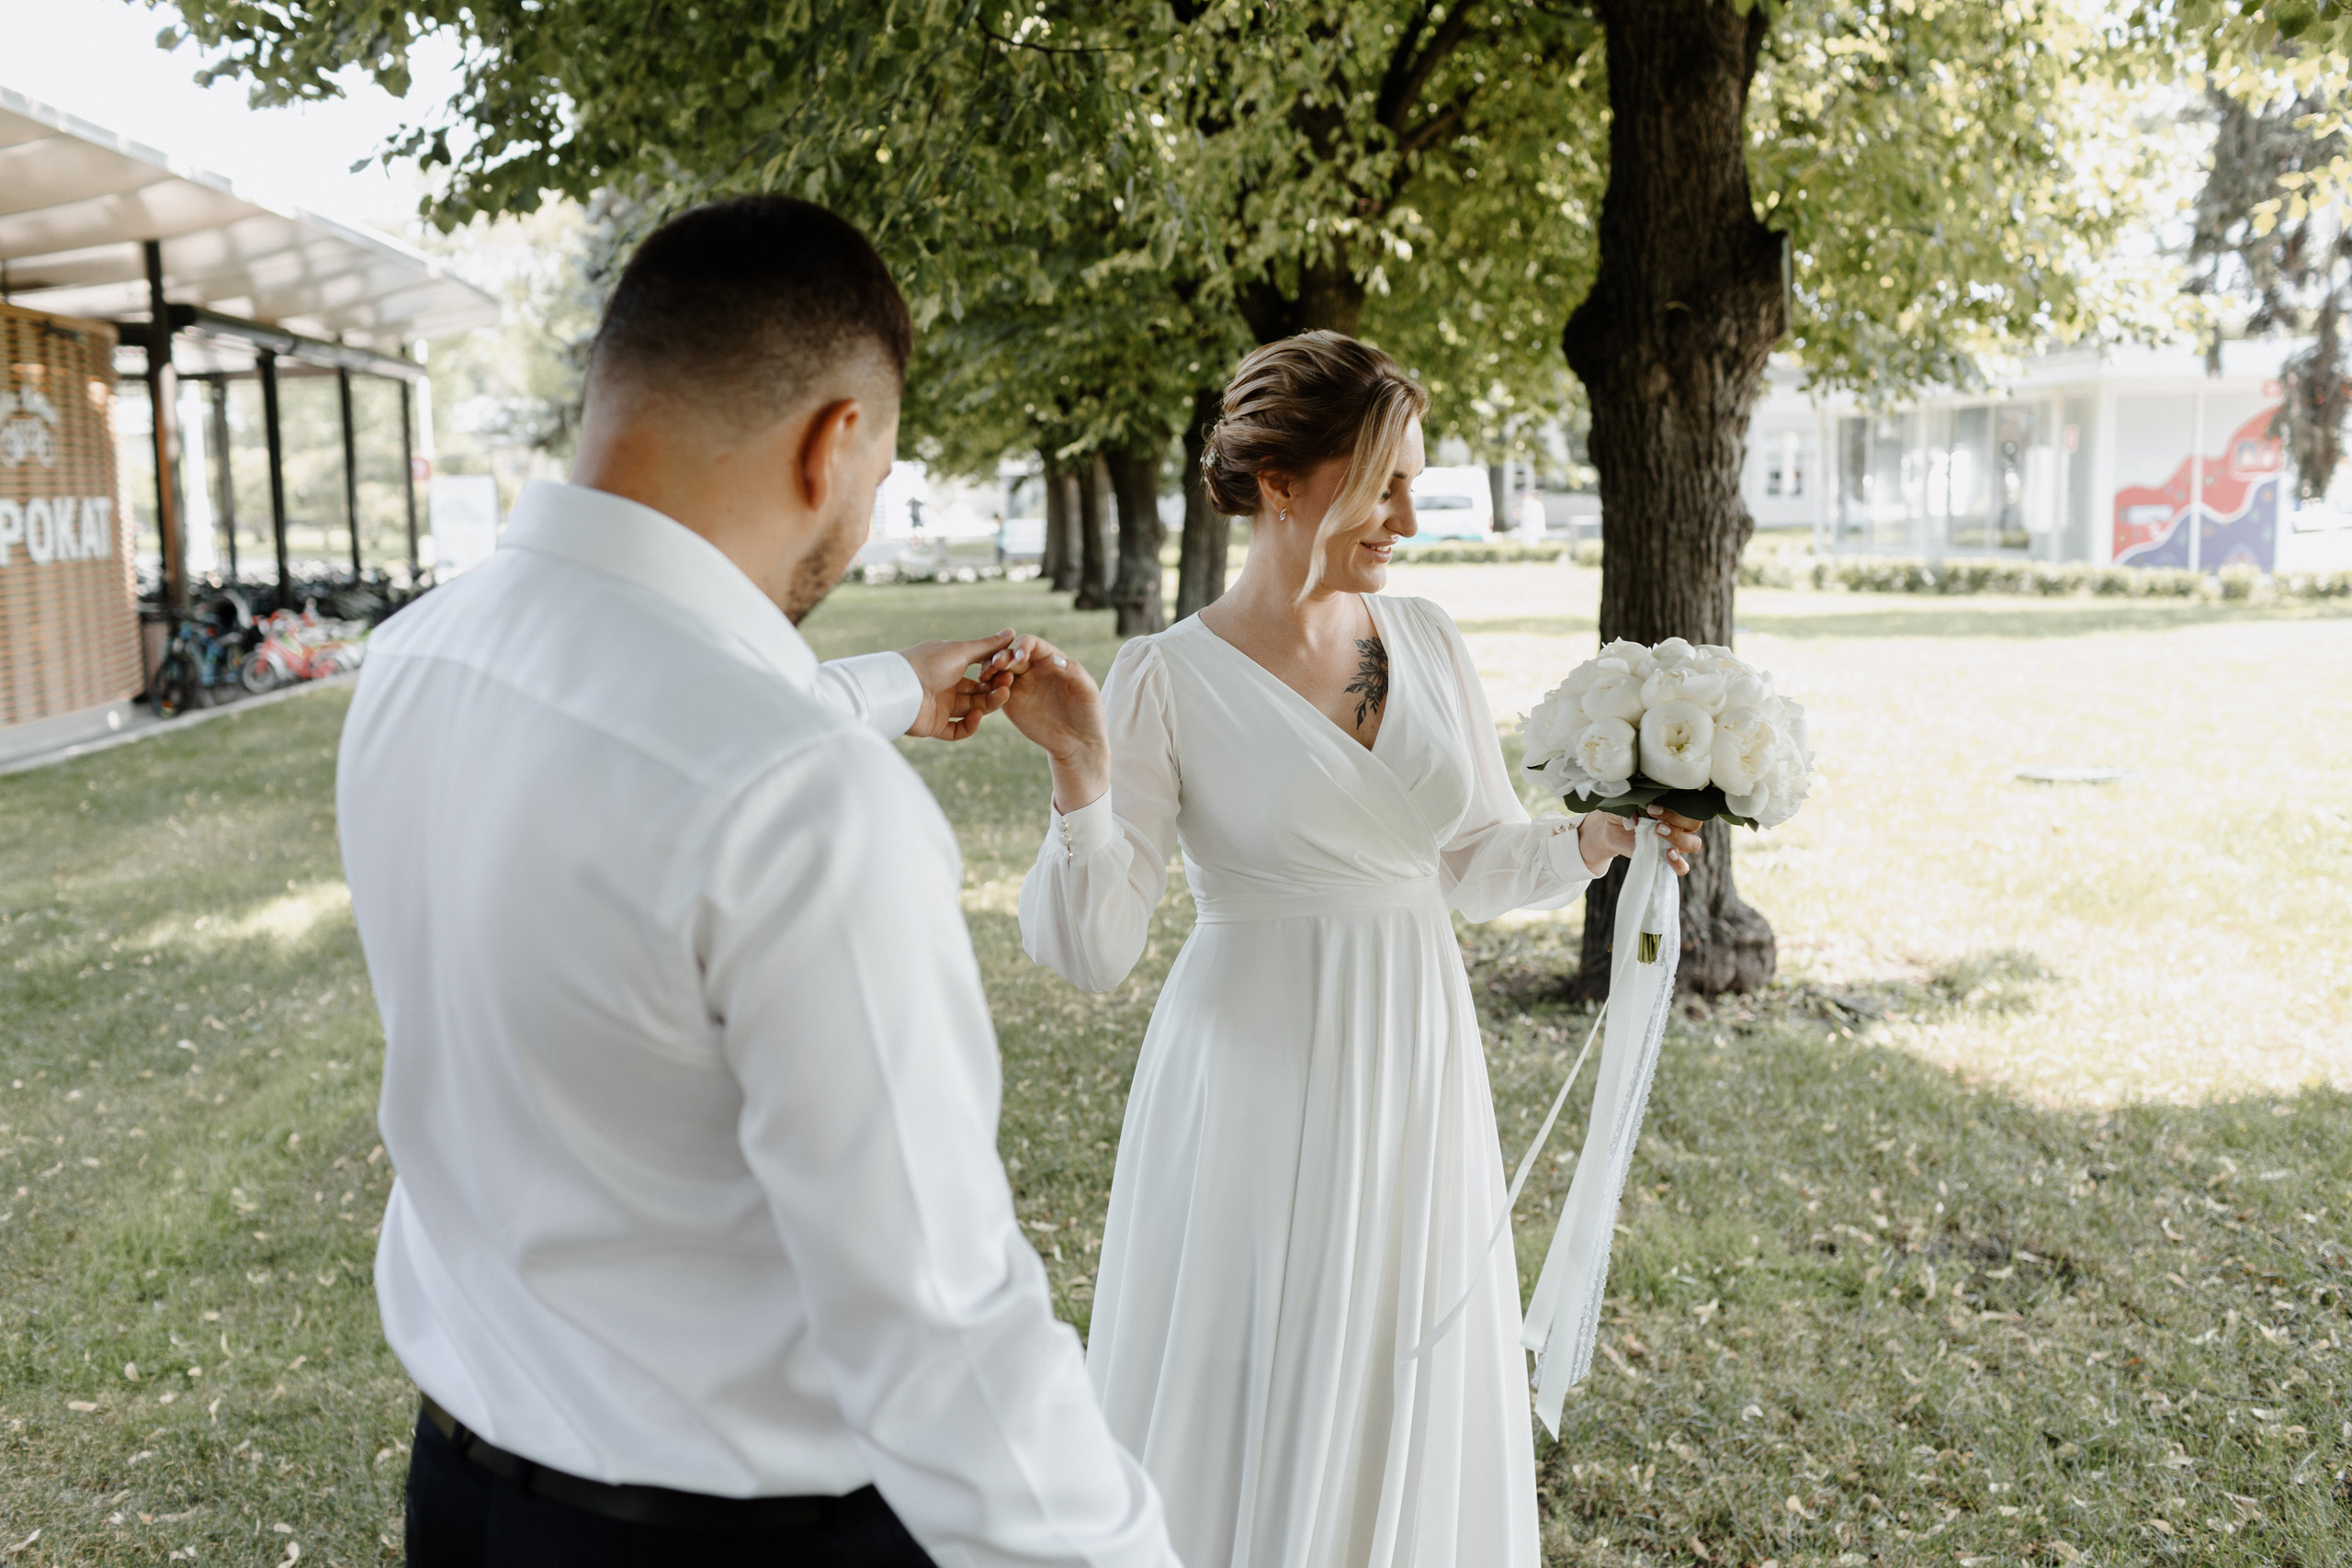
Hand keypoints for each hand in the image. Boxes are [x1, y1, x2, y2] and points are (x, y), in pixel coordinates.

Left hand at [901, 629, 1019, 740]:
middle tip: (1007, 688)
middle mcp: (945, 687)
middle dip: (993, 691)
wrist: (900, 687)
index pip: (978, 674)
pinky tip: (976, 716)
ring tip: (999, 698)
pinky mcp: (935, 725)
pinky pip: (957, 730)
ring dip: (987, 706)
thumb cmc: (929, 662)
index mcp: (949, 667)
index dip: (993, 675)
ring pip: (971, 711)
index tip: (1007, 673)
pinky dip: (970, 726)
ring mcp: (940, 707)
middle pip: (977, 693)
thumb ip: (987, 646)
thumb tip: (1012, 632)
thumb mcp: (961, 650)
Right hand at [994, 635, 1109, 811]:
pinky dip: (988, 687)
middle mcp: (1033, 669)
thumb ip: (1073, 672)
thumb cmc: (1088, 714)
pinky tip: (986, 689)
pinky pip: (995, 690)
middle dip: (1001, 656)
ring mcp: (1020, 685)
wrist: (1078, 743)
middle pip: (1011, 654)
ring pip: (999, 670)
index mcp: (1051, 660)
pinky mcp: (1010, 703)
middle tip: (996, 665)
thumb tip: (1051, 658)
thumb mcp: (1087, 691)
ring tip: (986, 675)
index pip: (1032, 645)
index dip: (1023, 646)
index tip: (1019, 657)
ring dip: (990, 668)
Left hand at [1577, 805, 1703, 876]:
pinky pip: (1683, 867)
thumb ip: (1627, 807)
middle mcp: (1679, 825)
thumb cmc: (1622, 811)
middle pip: (1694, 824)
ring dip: (1678, 839)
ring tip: (1658, 834)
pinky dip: (1679, 864)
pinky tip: (1667, 856)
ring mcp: (1675, 843)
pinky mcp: (1666, 859)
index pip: (1688, 806)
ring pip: (1693, 843)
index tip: (1651, 808)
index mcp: (1673, 807)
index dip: (1675, 808)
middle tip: (1655, 823)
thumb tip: (1633, 822)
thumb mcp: (1622, 804)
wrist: (1610, 829)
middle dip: (1677, 821)